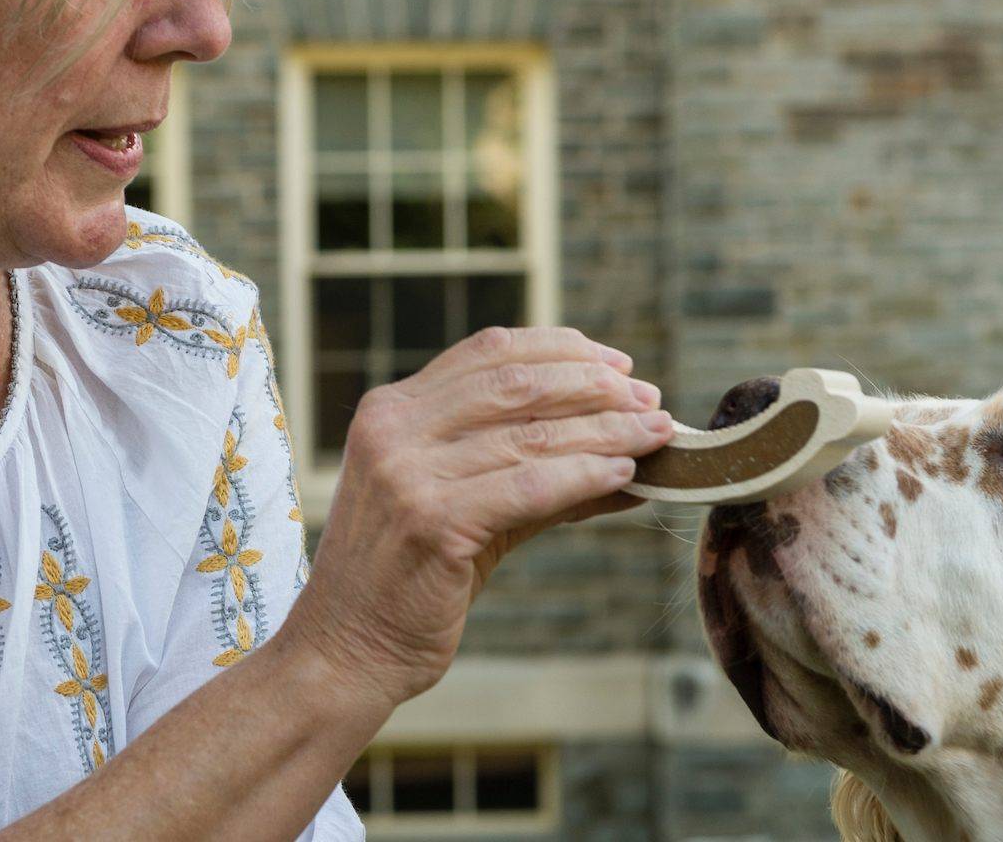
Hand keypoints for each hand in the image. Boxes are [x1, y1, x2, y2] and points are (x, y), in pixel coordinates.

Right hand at [286, 327, 673, 706]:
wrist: (346, 653)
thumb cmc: (412, 580)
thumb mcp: (468, 505)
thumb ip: (535, 469)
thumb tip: (627, 449)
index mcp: (392, 408)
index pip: (490, 349)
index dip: (563, 349)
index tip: (619, 367)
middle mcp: (394, 428)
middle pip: (516, 381)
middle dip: (595, 386)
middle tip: (650, 400)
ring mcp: (407, 473)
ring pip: (532, 435)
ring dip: (608, 430)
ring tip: (655, 433)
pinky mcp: (431, 522)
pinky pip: (529, 486)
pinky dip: (585, 475)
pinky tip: (625, 476)